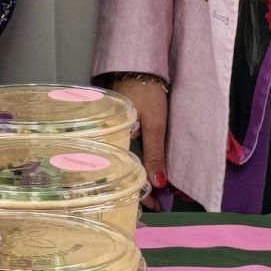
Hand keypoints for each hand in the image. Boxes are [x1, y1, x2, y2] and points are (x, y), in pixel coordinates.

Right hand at [107, 76, 168, 204]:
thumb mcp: (155, 123)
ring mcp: (116, 132)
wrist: (139, 63)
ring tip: (152, 193)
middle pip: (124, 170)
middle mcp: (113, 138)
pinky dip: (136, 162)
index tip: (153, 208)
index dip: (140, 192)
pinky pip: (128, 149)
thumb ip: (155, 152)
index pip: (126, 173)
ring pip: (126, 161)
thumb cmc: (146, 92)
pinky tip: (144, 169)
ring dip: (138, 176)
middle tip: (153, 206)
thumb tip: (158, 184)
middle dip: (138, 188)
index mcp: (116, 140)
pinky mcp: (122, 125)